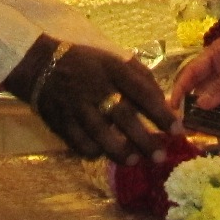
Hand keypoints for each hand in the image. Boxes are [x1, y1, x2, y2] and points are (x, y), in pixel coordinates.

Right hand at [6, 39, 174, 164]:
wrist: (42, 66)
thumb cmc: (87, 64)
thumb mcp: (114, 60)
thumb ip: (140, 78)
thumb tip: (164, 102)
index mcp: (112, 70)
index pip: (142, 92)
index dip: (161, 113)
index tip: (178, 130)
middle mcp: (96, 88)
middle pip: (123, 117)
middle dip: (145, 139)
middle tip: (161, 156)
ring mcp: (77, 107)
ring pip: (101, 134)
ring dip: (120, 151)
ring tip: (134, 160)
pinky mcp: (62, 123)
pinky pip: (80, 144)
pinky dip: (95, 152)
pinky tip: (105, 154)